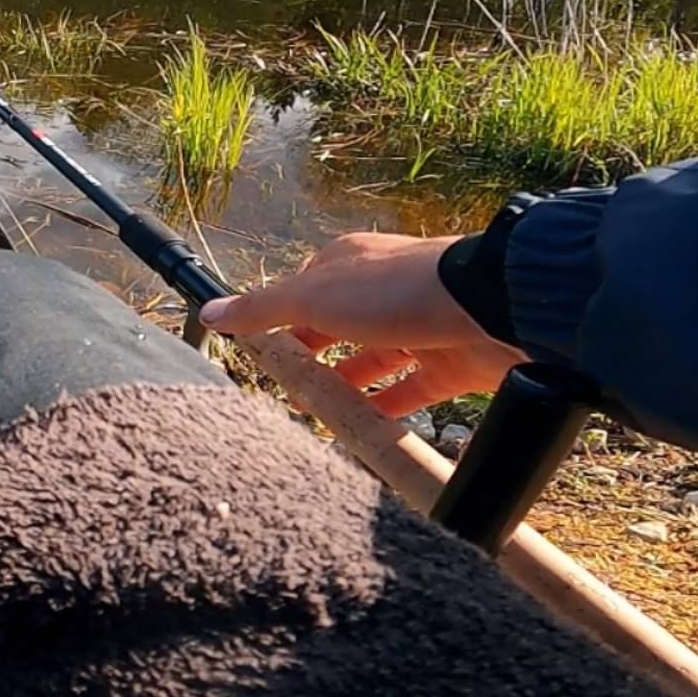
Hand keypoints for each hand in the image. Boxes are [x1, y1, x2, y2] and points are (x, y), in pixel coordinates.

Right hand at [198, 231, 524, 418]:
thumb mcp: (312, 296)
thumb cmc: (394, 289)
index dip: (278, 322)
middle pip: (335, 331)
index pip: (303, 293)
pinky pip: (407, 394)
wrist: (488, 308)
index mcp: (348, 266)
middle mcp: (382, 294)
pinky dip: (384, 411)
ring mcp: (416, 330)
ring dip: (343, 387)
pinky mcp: (446, 367)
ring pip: (370, 364)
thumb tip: (209, 312)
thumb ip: (262, 308)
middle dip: (309, 359)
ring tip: (315, 415)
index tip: (258, 354)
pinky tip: (361, 430)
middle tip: (282, 391)